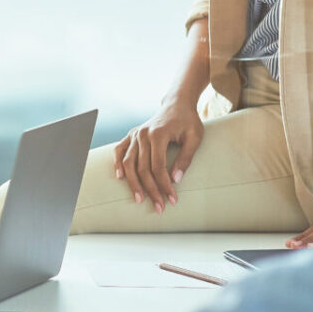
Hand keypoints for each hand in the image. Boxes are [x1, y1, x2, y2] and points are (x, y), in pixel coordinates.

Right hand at [114, 97, 204, 212]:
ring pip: (128, 163)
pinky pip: (120, 150)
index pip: (158, 167)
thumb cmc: (188, 121)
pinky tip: (120, 177)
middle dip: (151, 190)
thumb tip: (176, 180)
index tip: (172, 199)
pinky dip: (118, 163)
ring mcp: (135, 134)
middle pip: (142, 168)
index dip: (164, 185)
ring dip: (133, 183)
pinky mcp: (131, 135)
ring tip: (139, 199)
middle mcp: (143, 134)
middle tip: (159, 207)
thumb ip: (185, 158)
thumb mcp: (194, 138)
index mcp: (158, 134)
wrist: (177, 104)